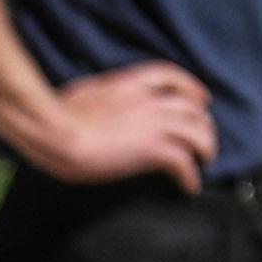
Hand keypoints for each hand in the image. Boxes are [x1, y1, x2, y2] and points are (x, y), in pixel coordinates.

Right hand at [22, 62, 219, 186]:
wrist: (55, 131)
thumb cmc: (56, 115)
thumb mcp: (85, 91)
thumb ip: (102, 93)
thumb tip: (99, 99)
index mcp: (128, 83)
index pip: (170, 76)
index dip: (191, 87)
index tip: (200, 98)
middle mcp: (147, 100)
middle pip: (192, 107)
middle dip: (203, 122)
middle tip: (203, 137)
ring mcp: (152, 124)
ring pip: (197, 132)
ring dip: (206, 147)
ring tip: (204, 160)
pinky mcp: (151, 149)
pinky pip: (183, 162)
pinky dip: (190, 175)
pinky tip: (189, 186)